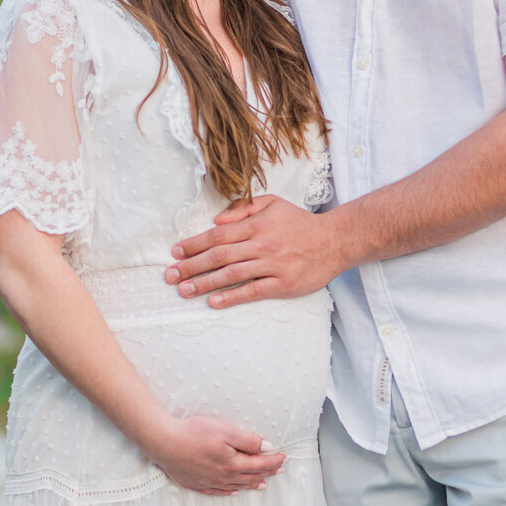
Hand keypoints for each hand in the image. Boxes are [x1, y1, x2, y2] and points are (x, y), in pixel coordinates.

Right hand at [145, 413, 286, 495]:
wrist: (163, 442)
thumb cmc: (192, 433)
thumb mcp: (225, 431)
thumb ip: (248, 440)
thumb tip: (267, 448)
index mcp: (232, 464)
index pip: (259, 464)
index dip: (273, 461)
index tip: (283, 457)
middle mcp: (222, 476)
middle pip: (250, 476)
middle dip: (267, 472)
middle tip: (278, 470)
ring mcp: (209, 482)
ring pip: (236, 485)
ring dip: (252, 484)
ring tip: (263, 484)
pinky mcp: (195, 483)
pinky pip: (217, 491)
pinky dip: (229, 492)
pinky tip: (234, 491)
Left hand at [165, 195, 345, 307]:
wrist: (335, 241)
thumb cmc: (300, 223)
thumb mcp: (273, 204)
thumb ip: (244, 208)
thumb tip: (217, 219)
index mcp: (257, 225)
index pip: (218, 234)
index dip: (195, 244)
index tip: (176, 252)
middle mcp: (262, 244)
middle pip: (219, 255)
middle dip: (191, 266)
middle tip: (170, 275)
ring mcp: (272, 265)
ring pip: (232, 275)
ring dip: (204, 283)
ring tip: (184, 290)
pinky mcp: (282, 284)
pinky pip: (252, 291)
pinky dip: (231, 297)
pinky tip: (214, 302)